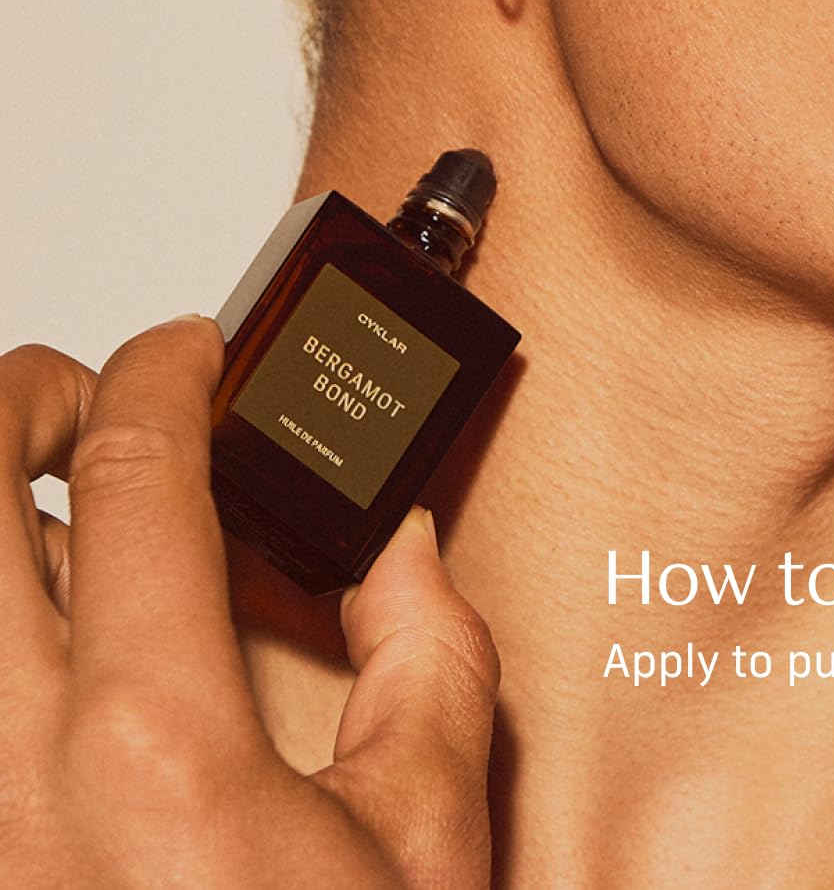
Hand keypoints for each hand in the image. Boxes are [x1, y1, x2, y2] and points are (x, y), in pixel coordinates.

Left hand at [0, 318, 500, 889]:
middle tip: (85, 407)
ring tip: (47, 514)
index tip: (191, 353)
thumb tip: (396, 549)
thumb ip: (431, 659)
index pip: (140, 474)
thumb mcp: (420, 847)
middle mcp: (10, 778)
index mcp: (155, 750)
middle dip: (20, 399)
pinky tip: (33, 641)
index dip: (167, 373)